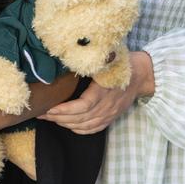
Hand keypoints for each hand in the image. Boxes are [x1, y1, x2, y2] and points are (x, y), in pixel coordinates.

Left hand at [38, 51, 154, 134]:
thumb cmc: (122, 63)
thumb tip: (68, 54)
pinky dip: (79, 129)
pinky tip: (67, 125)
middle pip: (81, 118)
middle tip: (41, 113)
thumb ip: (91, 59)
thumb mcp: (107, 58)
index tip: (50, 107)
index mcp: (105, 89)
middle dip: (58, 117)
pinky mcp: (112, 117)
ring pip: (85, 125)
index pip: (83, 105)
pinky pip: (94, 129)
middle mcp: (108, 105)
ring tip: (49, 118)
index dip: (65, 110)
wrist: (143, 75)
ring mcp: (110, 113)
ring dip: (65, 124)